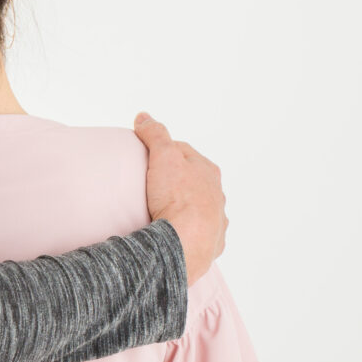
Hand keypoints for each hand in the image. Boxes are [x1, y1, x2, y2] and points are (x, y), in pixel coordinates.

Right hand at [134, 113, 226, 285]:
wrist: (185, 242)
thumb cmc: (177, 198)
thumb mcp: (163, 155)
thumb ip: (155, 134)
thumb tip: (144, 117)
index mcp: (208, 171)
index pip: (184, 152)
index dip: (165, 151)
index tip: (149, 157)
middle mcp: (217, 195)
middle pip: (193, 181)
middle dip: (177, 181)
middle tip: (152, 184)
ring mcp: (216, 221)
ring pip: (200, 208)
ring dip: (185, 207)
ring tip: (161, 211)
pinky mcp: (210, 244)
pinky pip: (198, 233)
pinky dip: (188, 231)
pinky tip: (175, 232)